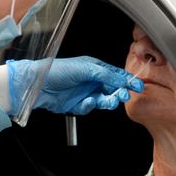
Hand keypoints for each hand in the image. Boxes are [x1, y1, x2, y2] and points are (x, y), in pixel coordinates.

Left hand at [7, 56, 143, 115]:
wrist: (37, 85)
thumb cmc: (56, 70)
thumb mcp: (85, 68)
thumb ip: (106, 75)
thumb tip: (122, 80)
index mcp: (94, 68)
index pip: (116, 74)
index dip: (127, 81)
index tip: (137, 87)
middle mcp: (91, 80)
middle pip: (112, 89)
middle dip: (118, 93)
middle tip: (122, 96)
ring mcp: (84, 92)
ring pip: (103, 100)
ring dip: (107, 101)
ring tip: (107, 101)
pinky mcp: (77, 104)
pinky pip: (90, 108)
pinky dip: (90, 106)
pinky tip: (87, 102)